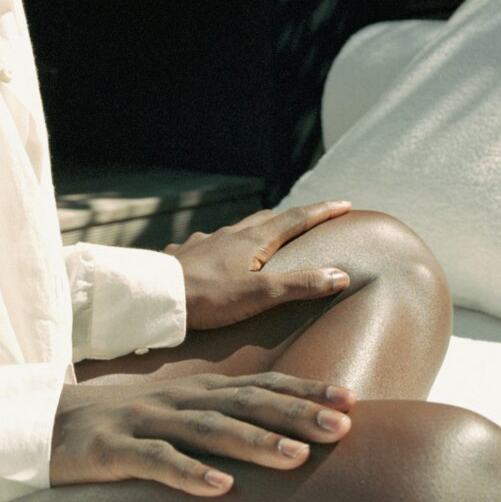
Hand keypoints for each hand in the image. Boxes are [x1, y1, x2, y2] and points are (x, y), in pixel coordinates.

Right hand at [49, 371, 355, 494]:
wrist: (43, 425)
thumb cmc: (123, 427)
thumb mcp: (176, 418)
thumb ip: (221, 421)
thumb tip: (279, 438)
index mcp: (197, 391)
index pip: (261, 386)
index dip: (305, 393)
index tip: (351, 402)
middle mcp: (178, 399)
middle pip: (246, 403)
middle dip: (297, 414)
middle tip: (344, 427)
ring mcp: (146, 421)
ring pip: (209, 429)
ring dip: (256, 442)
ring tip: (298, 458)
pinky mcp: (115, 449)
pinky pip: (156, 462)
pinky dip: (189, 474)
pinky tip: (220, 488)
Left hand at [166, 201, 353, 329]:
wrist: (156, 296)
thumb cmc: (209, 297)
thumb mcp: (261, 295)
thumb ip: (300, 285)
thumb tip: (341, 274)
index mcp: (253, 240)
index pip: (296, 219)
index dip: (322, 212)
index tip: (345, 204)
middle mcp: (230, 234)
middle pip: (268, 219)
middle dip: (292, 218)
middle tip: (308, 219)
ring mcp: (205, 242)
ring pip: (237, 230)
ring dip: (256, 231)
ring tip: (263, 238)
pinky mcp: (185, 255)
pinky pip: (208, 245)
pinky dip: (222, 247)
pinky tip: (214, 257)